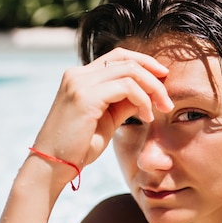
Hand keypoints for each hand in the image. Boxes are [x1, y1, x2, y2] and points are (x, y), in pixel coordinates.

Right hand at [29, 47, 173, 186]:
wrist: (53, 166)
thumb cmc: (78, 148)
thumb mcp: (107, 120)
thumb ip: (124, 102)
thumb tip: (147, 93)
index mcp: (80, 78)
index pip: (118, 56)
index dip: (144, 63)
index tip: (163, 79)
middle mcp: (77, 74)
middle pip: (126, 59)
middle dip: (153, 76)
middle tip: (167, 100)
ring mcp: (79, 83)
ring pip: (129, 70)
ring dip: (152, 89)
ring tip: (160, 110)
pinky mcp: (85, 96)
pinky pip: (126, 87)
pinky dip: (142, 100)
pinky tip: (146, 117)